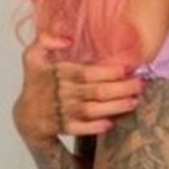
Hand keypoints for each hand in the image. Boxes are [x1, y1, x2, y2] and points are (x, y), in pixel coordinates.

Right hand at [13, 31, 143, 145]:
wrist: (28, 114)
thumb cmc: (37, 81)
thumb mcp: (33, 56)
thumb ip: (45, 40)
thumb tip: (67, 39)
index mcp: (60, 73)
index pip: (87, 72)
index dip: (108, 71)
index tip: (128, 69)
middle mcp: (64, 93)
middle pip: (96, 91)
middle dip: (121, 88)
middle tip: (140, 84)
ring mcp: (65, 111)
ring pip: (94, 110)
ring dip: (115, 106)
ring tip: (134, 101)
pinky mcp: (66, 128)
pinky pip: (82, 129)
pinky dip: (96, 126)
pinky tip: (112, 122)